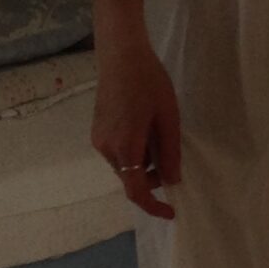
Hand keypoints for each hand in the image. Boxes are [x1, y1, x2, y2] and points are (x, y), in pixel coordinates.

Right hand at [91, 45, 181, 219]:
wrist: (121, 55)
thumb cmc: (150, 83)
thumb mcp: (168, 118)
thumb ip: (170, 153)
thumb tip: (172, 182)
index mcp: (125, 147)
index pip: (136, 191)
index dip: (153, 206)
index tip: (171, 211)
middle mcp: (106, 149)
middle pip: (131, 178)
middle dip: (152, 176)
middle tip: (172, 155)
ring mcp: (98, 140)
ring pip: (125, 165)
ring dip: (144, 161)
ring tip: (158, 131)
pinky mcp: (97, 132)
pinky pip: (118, 153)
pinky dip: (134, 150)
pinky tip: (144, 126)